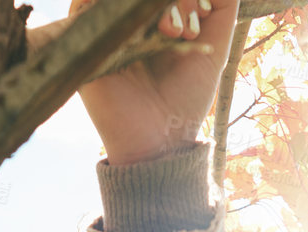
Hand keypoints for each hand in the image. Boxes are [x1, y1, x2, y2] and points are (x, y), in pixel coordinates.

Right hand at [72, 0, 240, 164]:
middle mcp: (128, 21)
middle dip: (175, 0)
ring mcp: (107, 30)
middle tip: (185, 31)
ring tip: (171, 33)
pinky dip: (118, 8)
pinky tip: (148, 34)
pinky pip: (86, 5)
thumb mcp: (214, 46)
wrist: (161, 140)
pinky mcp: (86, 44)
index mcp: (153, 18)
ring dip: (154, 5)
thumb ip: (221, 7)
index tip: (200, 22)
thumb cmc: (186, 98)